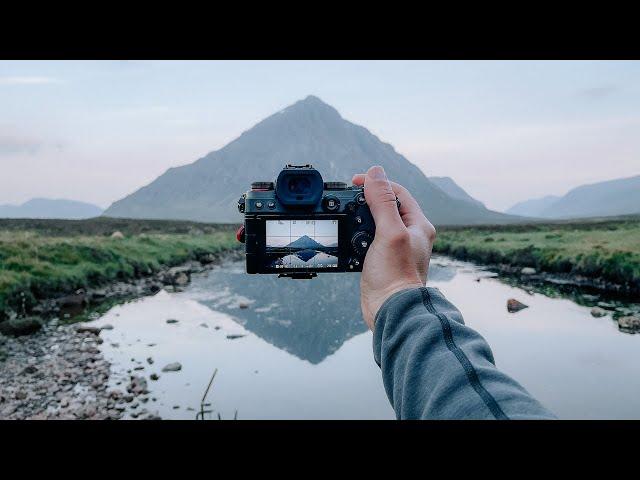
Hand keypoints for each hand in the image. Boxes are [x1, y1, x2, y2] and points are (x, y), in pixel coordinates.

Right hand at [352, 166, 435, 330]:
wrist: (391, 310)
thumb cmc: (396, 275)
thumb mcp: (389, 232)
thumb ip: (382, 202)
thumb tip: (375, 173)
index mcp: (418, 225)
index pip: (397, 192)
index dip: (376, 183)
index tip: (355, 181)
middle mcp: (410, 235)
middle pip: (386, 206)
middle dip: (366, 199)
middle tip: (348, 197)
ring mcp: (396, 248)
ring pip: (375, 223)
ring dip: (360, 218)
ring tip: (347, 216)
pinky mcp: (382, 261)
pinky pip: (367, 240)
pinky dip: (356, 236)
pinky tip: (348, 238)